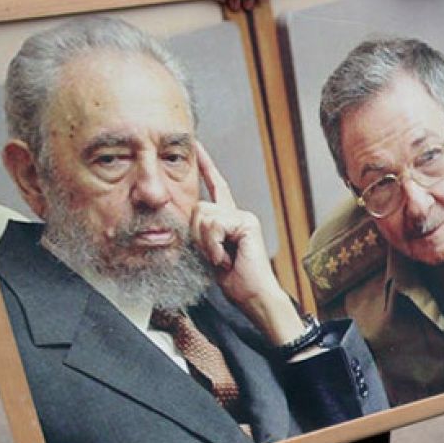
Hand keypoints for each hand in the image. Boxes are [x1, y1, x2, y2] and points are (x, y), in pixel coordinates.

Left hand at [191, 143, 300, 342]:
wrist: (253, 296)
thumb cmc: (234, 280)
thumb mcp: (209, 252)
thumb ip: (200, 232)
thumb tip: (190, 217)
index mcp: (228, 219)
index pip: (216, 186)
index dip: (206, 165)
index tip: (196, 146)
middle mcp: (237, 213)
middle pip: (198, 207)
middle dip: (197, 235)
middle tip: (213, 256)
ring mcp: (243, 217)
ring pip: (204, 216)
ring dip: (206, 243)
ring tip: (222, 258)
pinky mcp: (246, 222)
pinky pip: (215, 225)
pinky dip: (214, 245)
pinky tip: (227, 258)